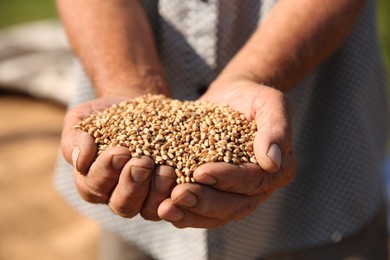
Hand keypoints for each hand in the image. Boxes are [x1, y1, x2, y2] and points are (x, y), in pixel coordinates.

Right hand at [61, 96, 176, 219]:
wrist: (136, 107)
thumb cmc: (105, 115)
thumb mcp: (84, 119)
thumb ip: (76, 138)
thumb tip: (80, 161)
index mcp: (92, 183)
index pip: (94, 186)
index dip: (106, 171)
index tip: (120, 151)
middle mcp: (117, 196)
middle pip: (122, 204)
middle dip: (132, 184)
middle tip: (143, 162)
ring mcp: (145, 197)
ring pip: (148, 209)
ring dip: (157, 191)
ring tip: (166, 169)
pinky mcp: (167, 191)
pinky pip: (173, 200)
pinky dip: (178, 190)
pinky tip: (183, 175)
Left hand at [157, 76, 296, 227]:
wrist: (232, 98)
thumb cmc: (251, 98)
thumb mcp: (269, 103)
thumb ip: (276, 128)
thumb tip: (272, 161)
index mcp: (278, 169)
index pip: (254, 181)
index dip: (228, 179)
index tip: (200, 172)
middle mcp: (260, 188)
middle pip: (235, 206)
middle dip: (206, 202)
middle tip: (179, 195)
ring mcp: (237, 194)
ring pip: (217, 215)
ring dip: (191, 214)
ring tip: (166, 209)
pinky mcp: (217, 193)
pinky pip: (203, 213)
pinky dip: (185, 214)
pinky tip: (164, 209)